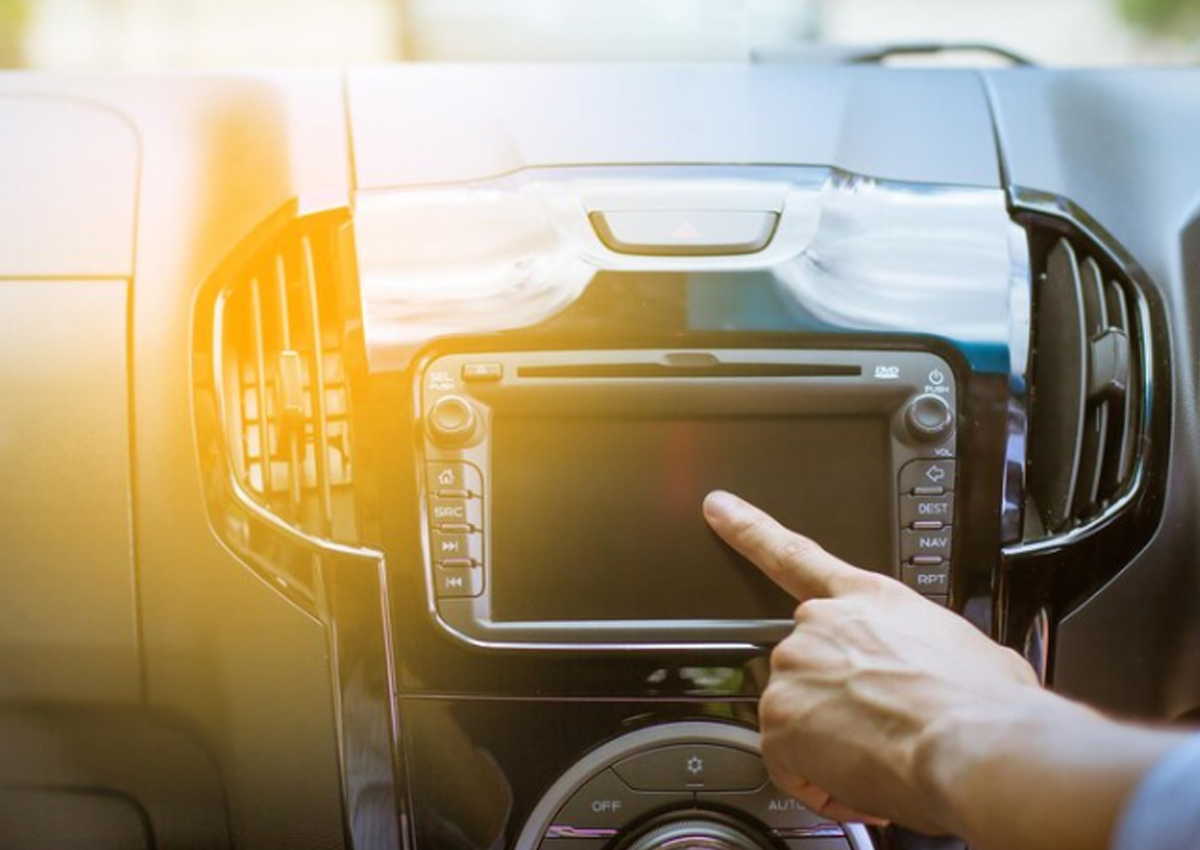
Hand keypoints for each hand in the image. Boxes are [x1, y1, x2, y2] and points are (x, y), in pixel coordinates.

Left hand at [703, 490, 1043, 834]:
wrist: (977, 742)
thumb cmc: (986, 701)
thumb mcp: (965, 648)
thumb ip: (926, 648)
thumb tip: (943, 673)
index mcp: (868, 598)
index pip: (792, 554)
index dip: (748, 528)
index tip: (718, 509)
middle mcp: (821, 623)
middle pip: (808, 668)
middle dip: (837, 706)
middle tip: (885, 732)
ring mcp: (794, 668)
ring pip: (800, 719)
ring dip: (834, 748)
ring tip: (888, 757)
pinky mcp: (779, 718)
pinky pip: (791, 766)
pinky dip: (821, 786)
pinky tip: (864, 785)